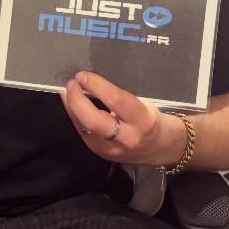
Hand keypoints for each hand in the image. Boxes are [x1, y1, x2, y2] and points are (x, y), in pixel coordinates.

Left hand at [59, 71, 183, 166]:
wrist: (160, 150)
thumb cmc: (154, 120)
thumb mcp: (146, 104)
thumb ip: (121, 97)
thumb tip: (92, 83)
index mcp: (143, 121)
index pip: (115, 100)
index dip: (96, 86)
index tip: (83, 75)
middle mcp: (126, 137)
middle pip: (93, 120)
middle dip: (77, 100)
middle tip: (71, 84)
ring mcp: (112, 149)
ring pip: (84, 127)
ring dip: (72, 108)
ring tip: (67, 92)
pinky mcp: (101, 153)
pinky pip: (83, 132)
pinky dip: (76, 117)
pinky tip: (73, 106)